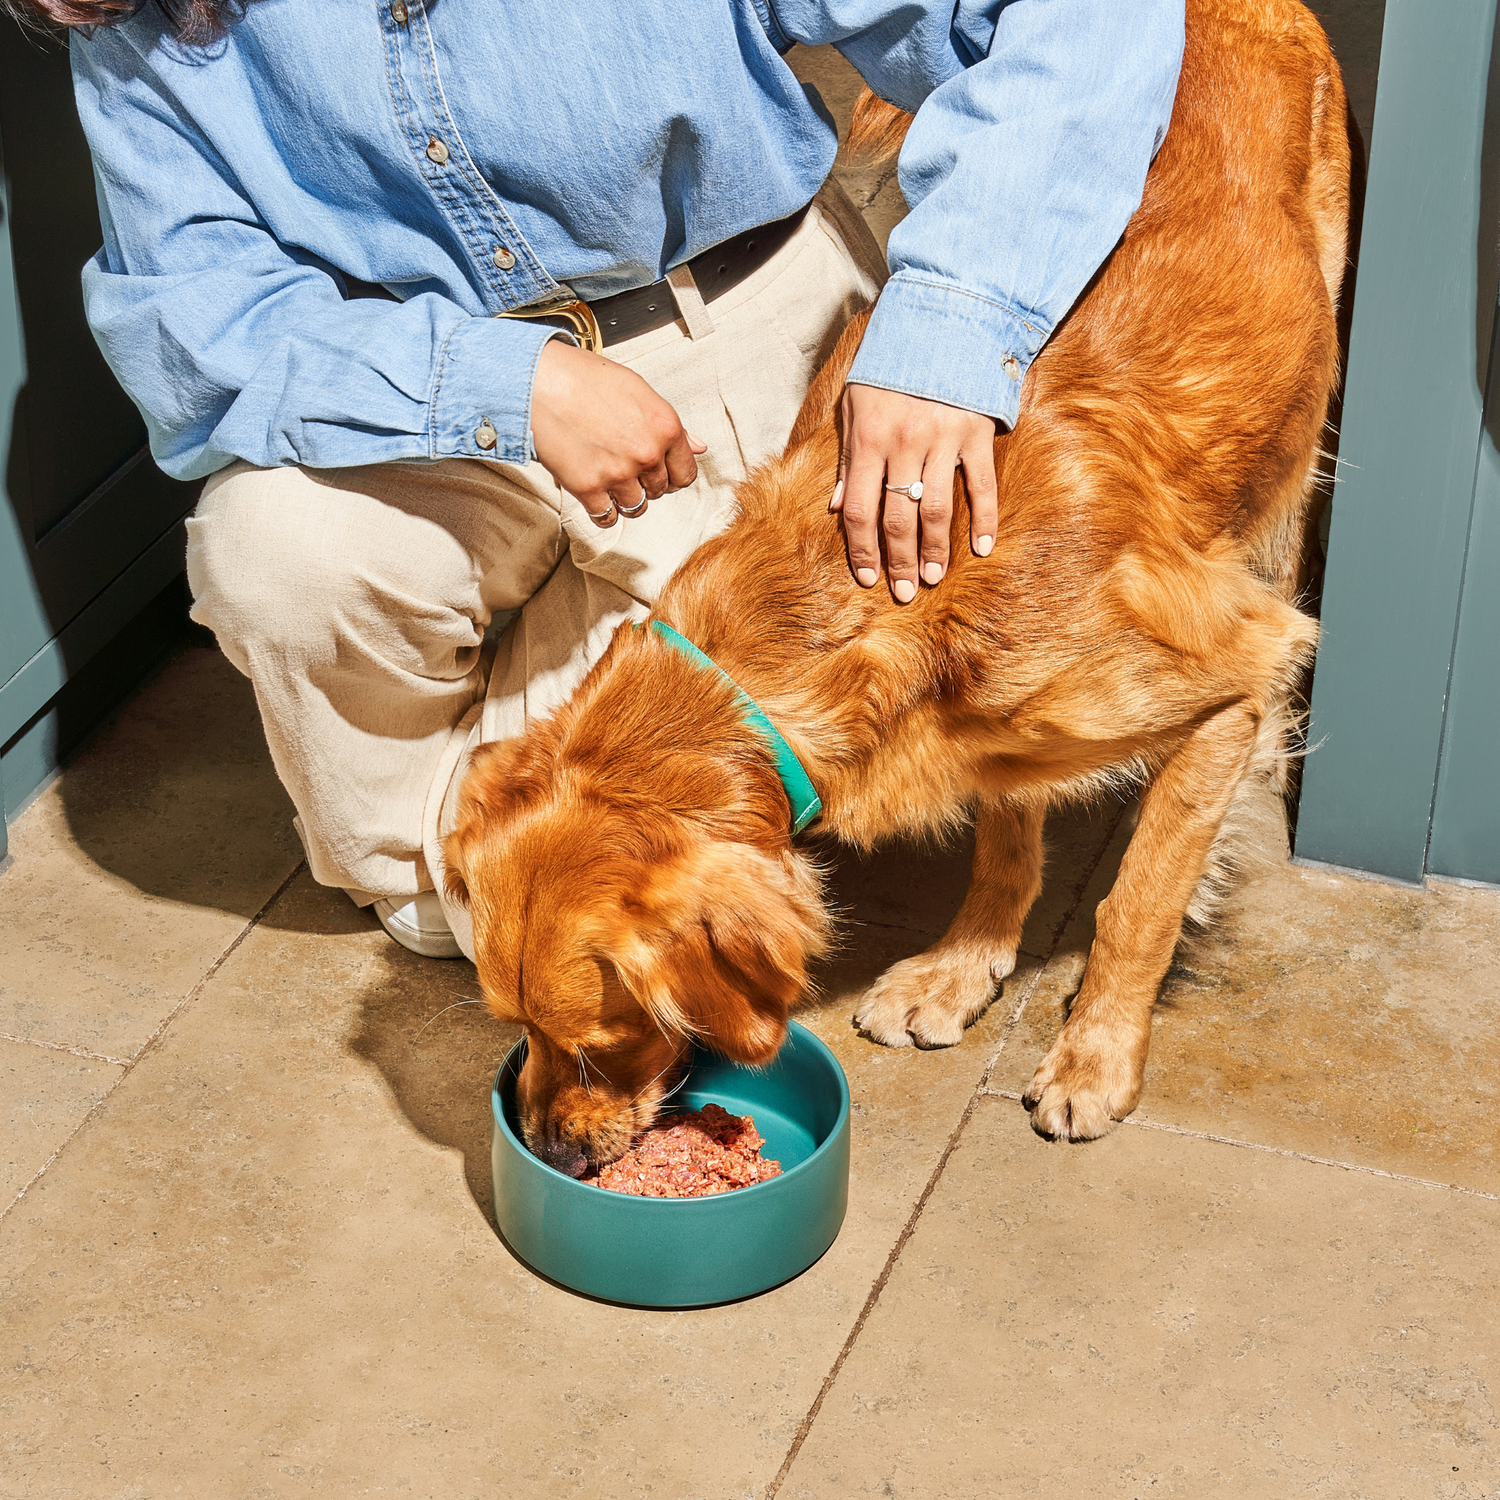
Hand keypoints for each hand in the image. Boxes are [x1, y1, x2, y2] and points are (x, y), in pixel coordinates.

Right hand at [531, 337, 706, 526]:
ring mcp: (618, 473)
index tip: (660, 472)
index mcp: (665, 427)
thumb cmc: (586, 379)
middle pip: (659, 491)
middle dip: (646, 483)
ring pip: (635, 507)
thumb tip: (699, 447)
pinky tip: (595, 495)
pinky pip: (606, 517)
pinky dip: (602, 511)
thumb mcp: (638, 391)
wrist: (538, 381)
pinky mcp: (589, 487)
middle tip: (624, 465)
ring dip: (625, 498)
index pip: (686, 473)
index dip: (673, 474)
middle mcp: (647, 453)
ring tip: (609, 478)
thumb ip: (669, 425)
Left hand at [831, 384, 997, 600]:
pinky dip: (984, 519)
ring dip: (934, 551)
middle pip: (897, 518)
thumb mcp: (855, 402)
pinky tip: (982, 548)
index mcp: (868, 438)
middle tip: (903, 592)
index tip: (868, 577)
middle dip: (898, 561)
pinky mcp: (977, 432)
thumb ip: (847, 456)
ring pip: (937, 510)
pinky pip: (981, 485)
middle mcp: (904, 443)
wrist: (942, 316)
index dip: (862, 549)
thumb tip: (834, 505)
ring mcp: (943, 439)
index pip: (858, 509)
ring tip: (932, 579)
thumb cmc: (891, 364)